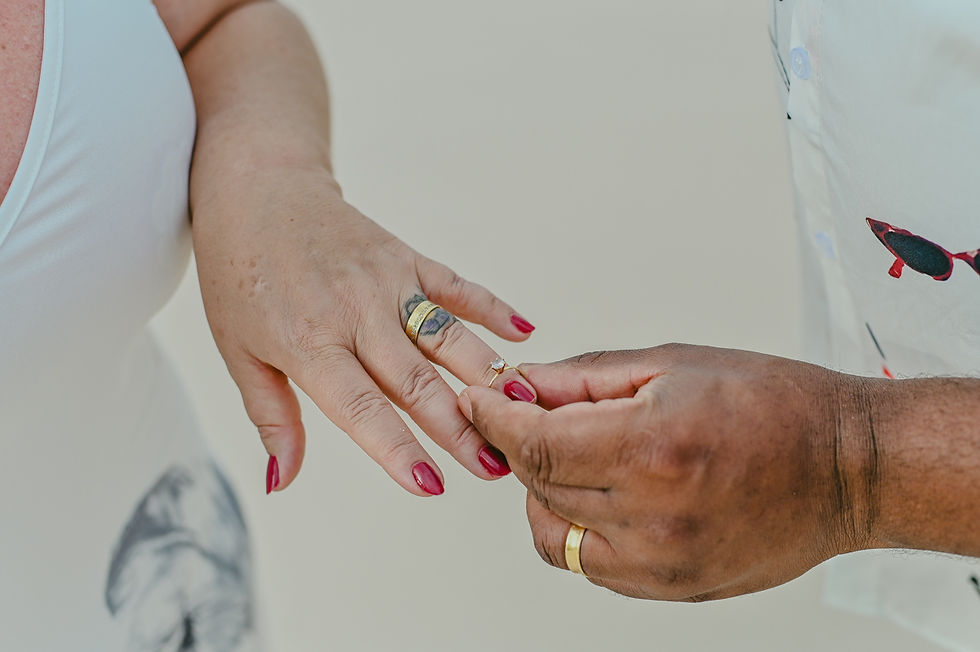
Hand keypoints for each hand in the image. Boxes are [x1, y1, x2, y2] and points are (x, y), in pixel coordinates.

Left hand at [192, 166, 536, 494]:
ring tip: (523, 409)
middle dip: (460, 428)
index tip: (432, 486)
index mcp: (308, 342)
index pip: (360, 407)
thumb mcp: (237, 351)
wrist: (257, 187)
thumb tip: (281, 481)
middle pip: (417, 380)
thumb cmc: (239, 274)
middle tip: (496, 468)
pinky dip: (492, 308)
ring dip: (487, 375)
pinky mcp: (405, 257)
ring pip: (447, 336)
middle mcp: (355, 312)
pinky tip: (524, 333)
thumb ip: (272, 417)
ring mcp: (386, 281)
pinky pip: (455, 286)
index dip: (397, 449)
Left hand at [458, 345, 879, 600]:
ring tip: (571, 455)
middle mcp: (652, 514)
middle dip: (518, 446)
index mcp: (652, 446)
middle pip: (538, 486)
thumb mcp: (673, 366)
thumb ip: (583, 380)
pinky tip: (600, 493)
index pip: (535, 443)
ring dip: (543, 491)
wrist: (848, 468)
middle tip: (524, 415)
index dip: (495, 419)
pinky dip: (577, 527)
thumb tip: (521, 384)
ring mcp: (662, 561)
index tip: (479, 401)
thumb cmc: (776, 405)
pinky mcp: (673, 588)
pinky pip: (589, 565)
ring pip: (552, 532)